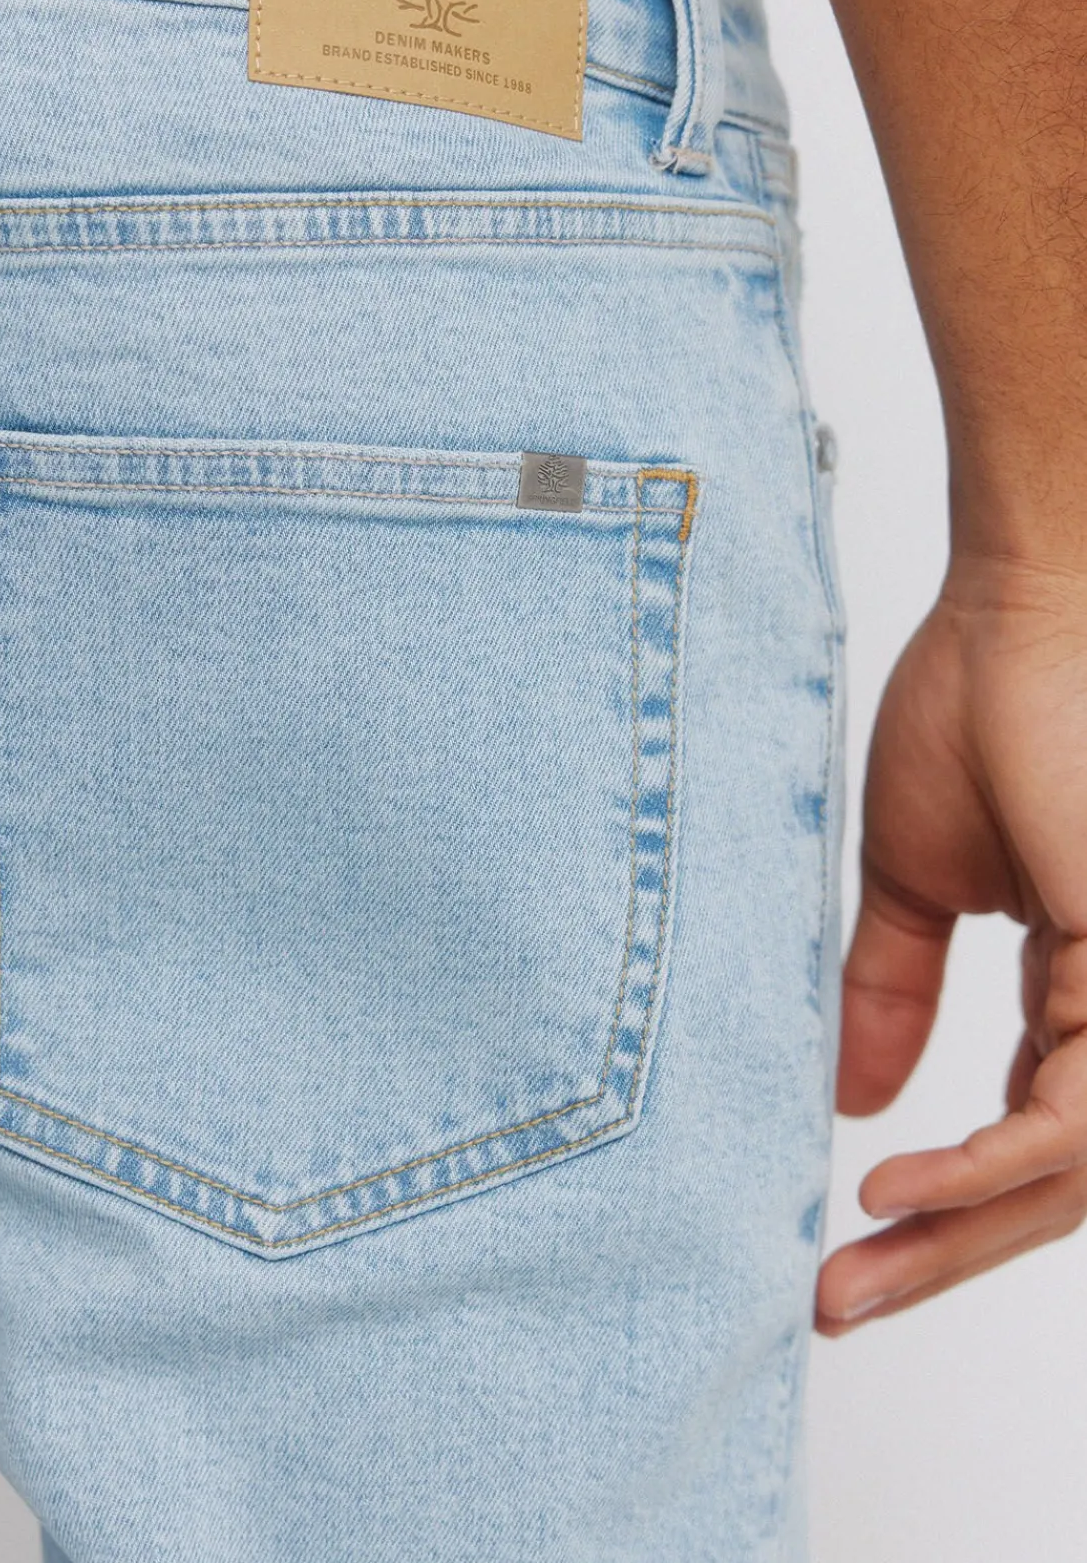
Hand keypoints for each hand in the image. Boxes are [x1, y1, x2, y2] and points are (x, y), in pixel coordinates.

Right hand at [817, 556, 1086, 1334]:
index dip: (942, 1205)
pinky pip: (1075, 1122)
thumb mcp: (915, 880)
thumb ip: (894, 993)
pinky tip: (896, 1189)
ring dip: (958, 1232)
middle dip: (946, 1252)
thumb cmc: (983, 704)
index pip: (1028, 1136)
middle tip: (843, 1301)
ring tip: (854, 1270)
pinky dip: (982, 1165)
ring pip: (1073, 1172)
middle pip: (1057, 1183)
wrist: (1025, 606)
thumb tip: (851, 1097)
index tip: (846, 1249)